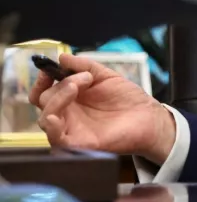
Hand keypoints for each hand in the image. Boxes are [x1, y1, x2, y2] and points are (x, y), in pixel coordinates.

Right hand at [28, 54, 175, 163]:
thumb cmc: (127, 98)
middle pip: (44, 100)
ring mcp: (71, 129)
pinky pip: (56, 140)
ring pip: (46, 118)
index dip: (42, 79)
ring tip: (77, 86)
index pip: (43, 91)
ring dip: (58, 98)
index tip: (49, 68)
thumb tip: (62, 57)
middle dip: (62, 83)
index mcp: (70, 99)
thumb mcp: (105, 76)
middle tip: (85, 78)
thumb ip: (84, 66)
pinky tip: (55, 116)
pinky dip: (51, 127)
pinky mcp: (78, 144)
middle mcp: (67, 114)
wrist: (148, 116)